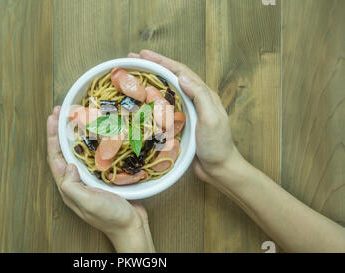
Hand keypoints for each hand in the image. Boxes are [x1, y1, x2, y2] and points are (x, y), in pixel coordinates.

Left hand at [47, 106, 154, 251]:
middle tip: (62, 111)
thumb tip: (67, 164)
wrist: (131, 227)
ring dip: (75, 134)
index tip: (53, 117)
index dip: (52, 137)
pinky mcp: (103, 177)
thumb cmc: (110, 217)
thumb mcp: (88, 202)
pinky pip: (94, 156)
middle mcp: (77, 181)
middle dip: (60, 131)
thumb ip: (72, 185)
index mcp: (69, 186)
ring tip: (77, 117)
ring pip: (79, 152)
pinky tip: (98, 133)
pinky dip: (94, 142)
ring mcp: (90, 178)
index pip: (55, 157)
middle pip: (64, 151)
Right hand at [128, 50, 242, 183]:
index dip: (161, 61)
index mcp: (203, 94)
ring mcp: (185, 111)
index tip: (143, 54)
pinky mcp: (178, 123)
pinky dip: (150, 99)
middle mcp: (193, 99)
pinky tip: (139, 100)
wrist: (219, 169)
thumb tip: (182, 76)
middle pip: (171, 77)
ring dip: (149, 80)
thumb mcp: (211, 119)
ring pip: (165, 90)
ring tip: (132, 75)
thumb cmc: (217, 145)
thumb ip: (200, 96)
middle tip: (132, 59)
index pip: (180, 71)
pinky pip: (162, 106)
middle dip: (152, 66)